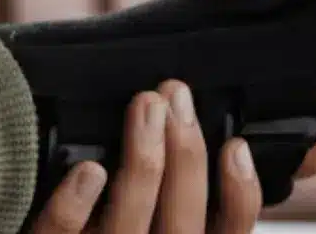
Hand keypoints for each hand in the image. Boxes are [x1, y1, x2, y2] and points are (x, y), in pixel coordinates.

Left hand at [29, 84, 262, 233]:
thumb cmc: (107, 222)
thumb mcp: (154, 218)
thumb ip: (178, 196)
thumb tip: (202, 134)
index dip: (239, 197)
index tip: (236, 146)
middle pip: (182, 225)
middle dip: (185, 156)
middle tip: (176, 95)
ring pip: (128, 227)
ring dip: (142, 161)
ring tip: (145, 104)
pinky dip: (75, 205)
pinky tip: (89, 168)